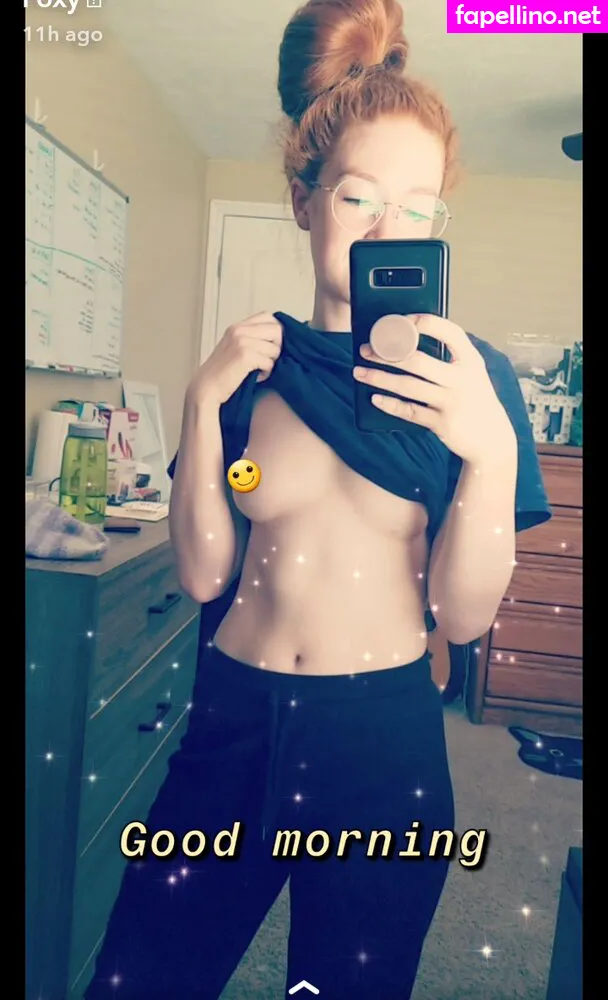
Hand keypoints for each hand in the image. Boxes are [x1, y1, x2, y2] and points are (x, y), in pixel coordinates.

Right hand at [188, 312, 282, 406]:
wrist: (206, 389)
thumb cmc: (221, 374)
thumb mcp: (234, 348)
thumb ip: (250, 339)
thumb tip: (278, 338)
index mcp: (237, 327)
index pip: (268, 317)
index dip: (274, 332)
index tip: (270, 346)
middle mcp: (239, 330)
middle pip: (276, 329)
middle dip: (277, 347)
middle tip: (267, 359)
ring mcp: (242, 341)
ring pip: (275, 348)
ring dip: (271, 363)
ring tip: (258, 370)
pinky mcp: (245, 355)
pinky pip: (270, 362)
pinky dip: (266, 373)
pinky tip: (256, 377)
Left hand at [353, 315, 515, 465]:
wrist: (491, 439)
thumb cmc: (475, 401)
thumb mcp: (472, 374)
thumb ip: (452, 358)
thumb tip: (410, 341)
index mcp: (471, 360)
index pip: (449, 332)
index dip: (423, 322)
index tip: (400, 321)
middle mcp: (462, 379)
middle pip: (417, 361)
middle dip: (386, 354)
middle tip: (366, 350)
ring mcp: (451, 402)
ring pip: (408, 386)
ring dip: (379, 378)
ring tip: (359, 372)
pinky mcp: (442, 423)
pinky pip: (409, 411)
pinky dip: (389, 404)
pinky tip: (375, 398)